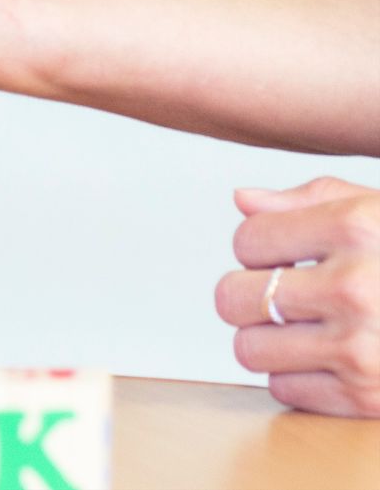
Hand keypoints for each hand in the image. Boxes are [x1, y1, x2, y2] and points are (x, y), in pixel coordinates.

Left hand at [212, 177, 379, 417]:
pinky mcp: (368, 397)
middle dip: (251, 296)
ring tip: (307, 327)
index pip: (247, 241)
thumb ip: (309, 200)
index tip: (286, 255)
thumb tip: (243, 201)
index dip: (261, 249)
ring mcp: (363, 346)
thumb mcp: (378, 211)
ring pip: (249, 350)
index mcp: (356, 229)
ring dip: (270, 341)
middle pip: (232, 298)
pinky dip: (299, 378)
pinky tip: (332, 359)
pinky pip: (283, 389)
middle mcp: (357, 287)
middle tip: (288, 296)